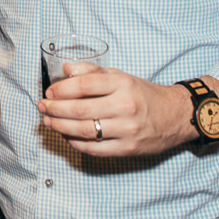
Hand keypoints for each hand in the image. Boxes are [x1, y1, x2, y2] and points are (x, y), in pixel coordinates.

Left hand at [37, 69, 196, 156]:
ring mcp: (127, 130)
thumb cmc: (145, 95)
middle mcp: (125, 106)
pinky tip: (66, 136)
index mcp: (122, 84)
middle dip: (55, 110)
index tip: (49, 92)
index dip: (61, 89)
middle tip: (42, 108)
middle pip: (80, 110)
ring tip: (48, 122)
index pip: (84, 85)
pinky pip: (94, 149)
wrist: (176, 116)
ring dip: (60, 127)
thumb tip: (65, 69)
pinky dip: (76, 143)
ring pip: (84, 131)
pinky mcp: (128, 149)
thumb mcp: (122, 76)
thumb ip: (93, 71)